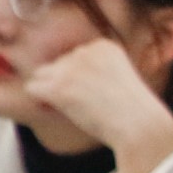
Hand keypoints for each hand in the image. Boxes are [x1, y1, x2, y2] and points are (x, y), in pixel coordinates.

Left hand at [18, 36, 172, 172]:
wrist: (139, 126)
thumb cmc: (130, 111)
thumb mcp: (114, 78)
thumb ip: (90, 70)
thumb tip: (55, 73)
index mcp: (102, 46)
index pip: (73, 57)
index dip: (78, 78)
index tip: (98, 92)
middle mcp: (85, 51)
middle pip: (56, 65)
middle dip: (63, 84)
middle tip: (85, 102)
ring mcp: (70, 69)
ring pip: (41, 75)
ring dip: (50, 92)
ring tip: (73, 107)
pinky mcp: (59, 87)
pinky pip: (32, 89)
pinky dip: (41, 101)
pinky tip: (59, 110)